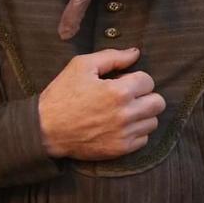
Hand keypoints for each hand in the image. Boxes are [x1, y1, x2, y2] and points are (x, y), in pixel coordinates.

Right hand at [36, 47, 165, 159]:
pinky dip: (136, 132)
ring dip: (142, 115)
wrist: (45, 129)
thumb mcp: (81, 66)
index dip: (135, 78)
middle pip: (158, 103)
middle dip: (145, 96)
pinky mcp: (120, 149)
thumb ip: (112, 57)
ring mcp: (124, 134)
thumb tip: (135, 53)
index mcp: (118, 91)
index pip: (148, 81)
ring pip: (153, 121)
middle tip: (127, 97)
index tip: (121, 82)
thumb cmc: (62, 95)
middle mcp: (126, 114)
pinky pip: (144, 139)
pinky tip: (119, 126)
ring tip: (123, 112)